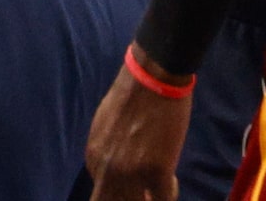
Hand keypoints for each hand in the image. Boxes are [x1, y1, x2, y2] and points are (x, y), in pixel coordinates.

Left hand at [83, 63, 187, 200]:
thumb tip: (114, 165)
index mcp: (93, 158)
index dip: (121, 191)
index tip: (134, 184)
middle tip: (146, 190)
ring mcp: (131, 175)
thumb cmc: (130, 94)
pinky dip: (170, 193)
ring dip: (150, 198)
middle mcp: (107, 171)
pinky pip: (164, 199)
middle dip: (130, 199)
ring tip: (158, 187)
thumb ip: (106, 150)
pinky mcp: (157, 174)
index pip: (101, 193)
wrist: (151, 77)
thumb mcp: (105, 125)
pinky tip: (172, 180)